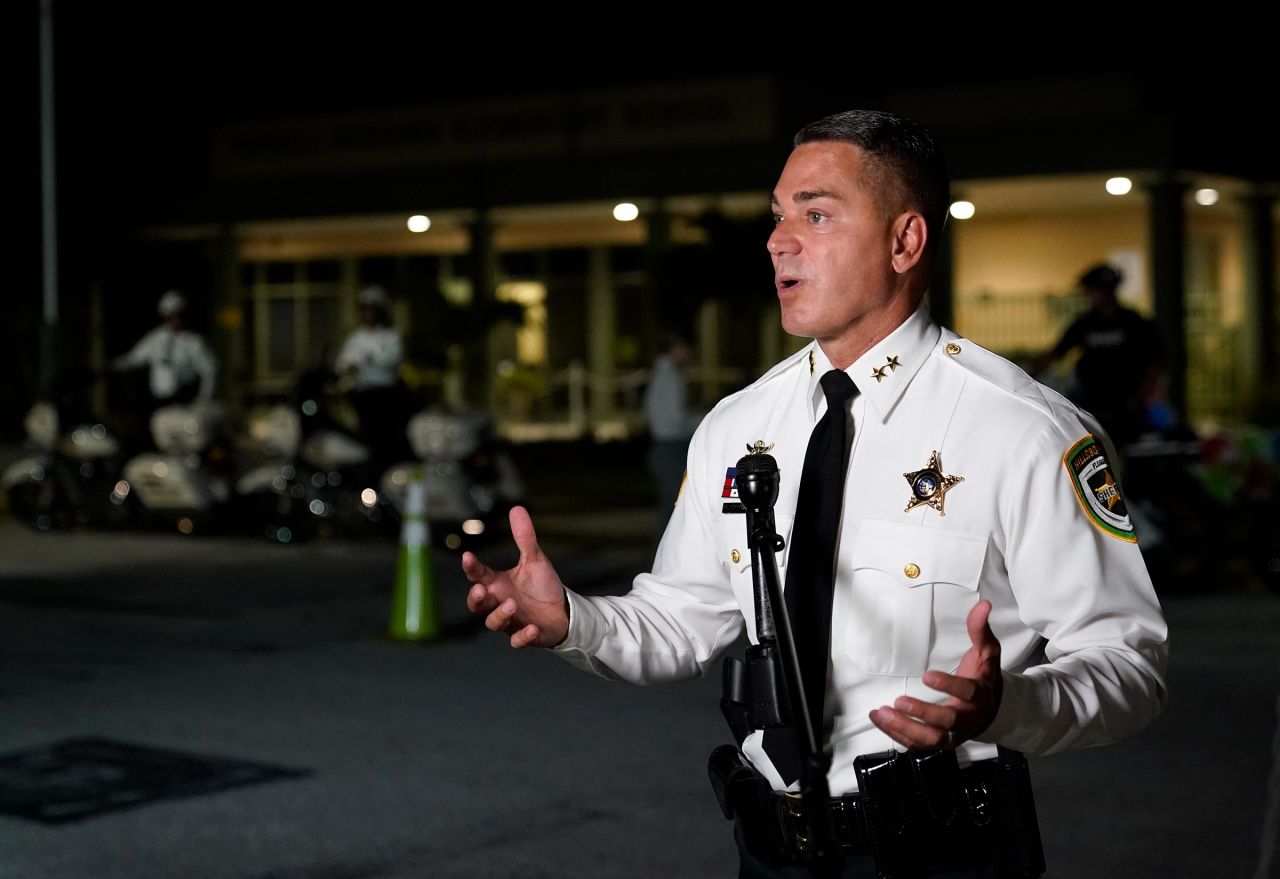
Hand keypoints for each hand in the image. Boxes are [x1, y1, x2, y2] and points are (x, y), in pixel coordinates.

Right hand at [462, 506, 569, 648]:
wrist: (563, 611)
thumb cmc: (543, 586)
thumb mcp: (535, 559)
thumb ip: (524, 538)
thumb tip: (517, 508)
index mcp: (498, 584)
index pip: (478, 575)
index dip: (471, 567)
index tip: (467, 557)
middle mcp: (499, 603)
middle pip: (477, 605)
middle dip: (476, 599)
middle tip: (481, 590)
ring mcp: (511, 621)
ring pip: (493, 623)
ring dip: (500, 615)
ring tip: (512, 604)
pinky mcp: (525, 636)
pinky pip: (516, 641)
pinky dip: (522, 636)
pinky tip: (531, 628)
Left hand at [869, 599, 1002, 749]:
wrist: (993, 711)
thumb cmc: (984, 678)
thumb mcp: (987, 652)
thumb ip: (980, 630)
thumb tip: (983, 604)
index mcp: (980, 695)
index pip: (967, 693)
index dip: (949, 685)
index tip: (927, 675)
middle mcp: (967, 718)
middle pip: (948, 723)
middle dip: (923, 713)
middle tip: (899, 700)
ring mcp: (953, 734)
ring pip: (931, 740)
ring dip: (905, 728)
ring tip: (882, 713)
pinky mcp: (940, 742)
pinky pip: (918, 744)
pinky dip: (897, 735)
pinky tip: (879, 719)